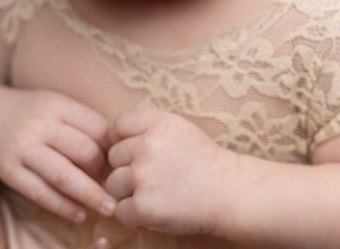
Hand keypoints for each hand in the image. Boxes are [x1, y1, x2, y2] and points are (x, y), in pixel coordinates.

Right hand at [0, 86, 118, 223]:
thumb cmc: (32, 115)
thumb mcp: (57, 106)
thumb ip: (84, 123)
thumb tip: (121, 151)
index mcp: (58, 105)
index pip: (97, 127)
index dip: (114, 148)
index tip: (123, 162)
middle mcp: (40, 124)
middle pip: (83, 151)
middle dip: (104, 172)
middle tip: (117, 186)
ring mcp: (22, 147)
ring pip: (63, 175)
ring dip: (90, 195)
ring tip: (110, 208)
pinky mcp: (9, 170)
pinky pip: (40, 192)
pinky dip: (63, 206)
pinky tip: (80, 214)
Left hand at [102, 109, 234, 235]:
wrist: (230, 193)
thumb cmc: (204, 162)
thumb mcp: (179, 130)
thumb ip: (147, 129)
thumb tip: (109, 138)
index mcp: (158, 124)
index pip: (118, 125)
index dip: (121, 140)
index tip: (132, 153)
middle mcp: (148, 147)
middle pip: (113, 156)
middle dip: (126, 168)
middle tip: (152, 178)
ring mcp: (143, 176)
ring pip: (112, 184)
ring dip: (127, 193)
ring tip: (154, 194)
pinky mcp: (143, 206)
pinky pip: (120, 210)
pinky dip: (133, 215)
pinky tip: (154, 210)